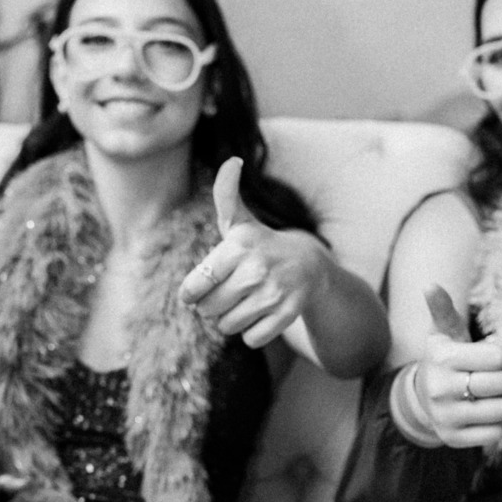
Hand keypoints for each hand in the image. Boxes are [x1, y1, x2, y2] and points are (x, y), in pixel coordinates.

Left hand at [179, 156, 329, 347]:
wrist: (310, 267)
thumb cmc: (261, 245)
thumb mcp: (241, 222)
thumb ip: (226, 195)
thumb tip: (232, 161)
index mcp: (239, 245)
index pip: (196, 285)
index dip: (191, 293)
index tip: (195, 292)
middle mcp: (256, 269)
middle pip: (209, 310)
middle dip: (212, 307)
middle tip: (226, 295)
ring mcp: (274, 293)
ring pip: (228, 327)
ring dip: (230, 321)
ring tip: (244, 303)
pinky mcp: (287, 315)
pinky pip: (251, 339)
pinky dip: (251, 333)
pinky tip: (260, 315)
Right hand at [412, 285, 501, 449]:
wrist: (422, 398)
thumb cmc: (445, 359)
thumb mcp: (444, 333)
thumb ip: (443, 309)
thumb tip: (430, 285)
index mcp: (442, 358)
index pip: (499, 357)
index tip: (501, 355)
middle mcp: (440, 389)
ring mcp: (445, 417)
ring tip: (493, 394)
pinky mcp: (452, 439)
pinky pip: (495, 433)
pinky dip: (496, 423)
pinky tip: (484, 413)